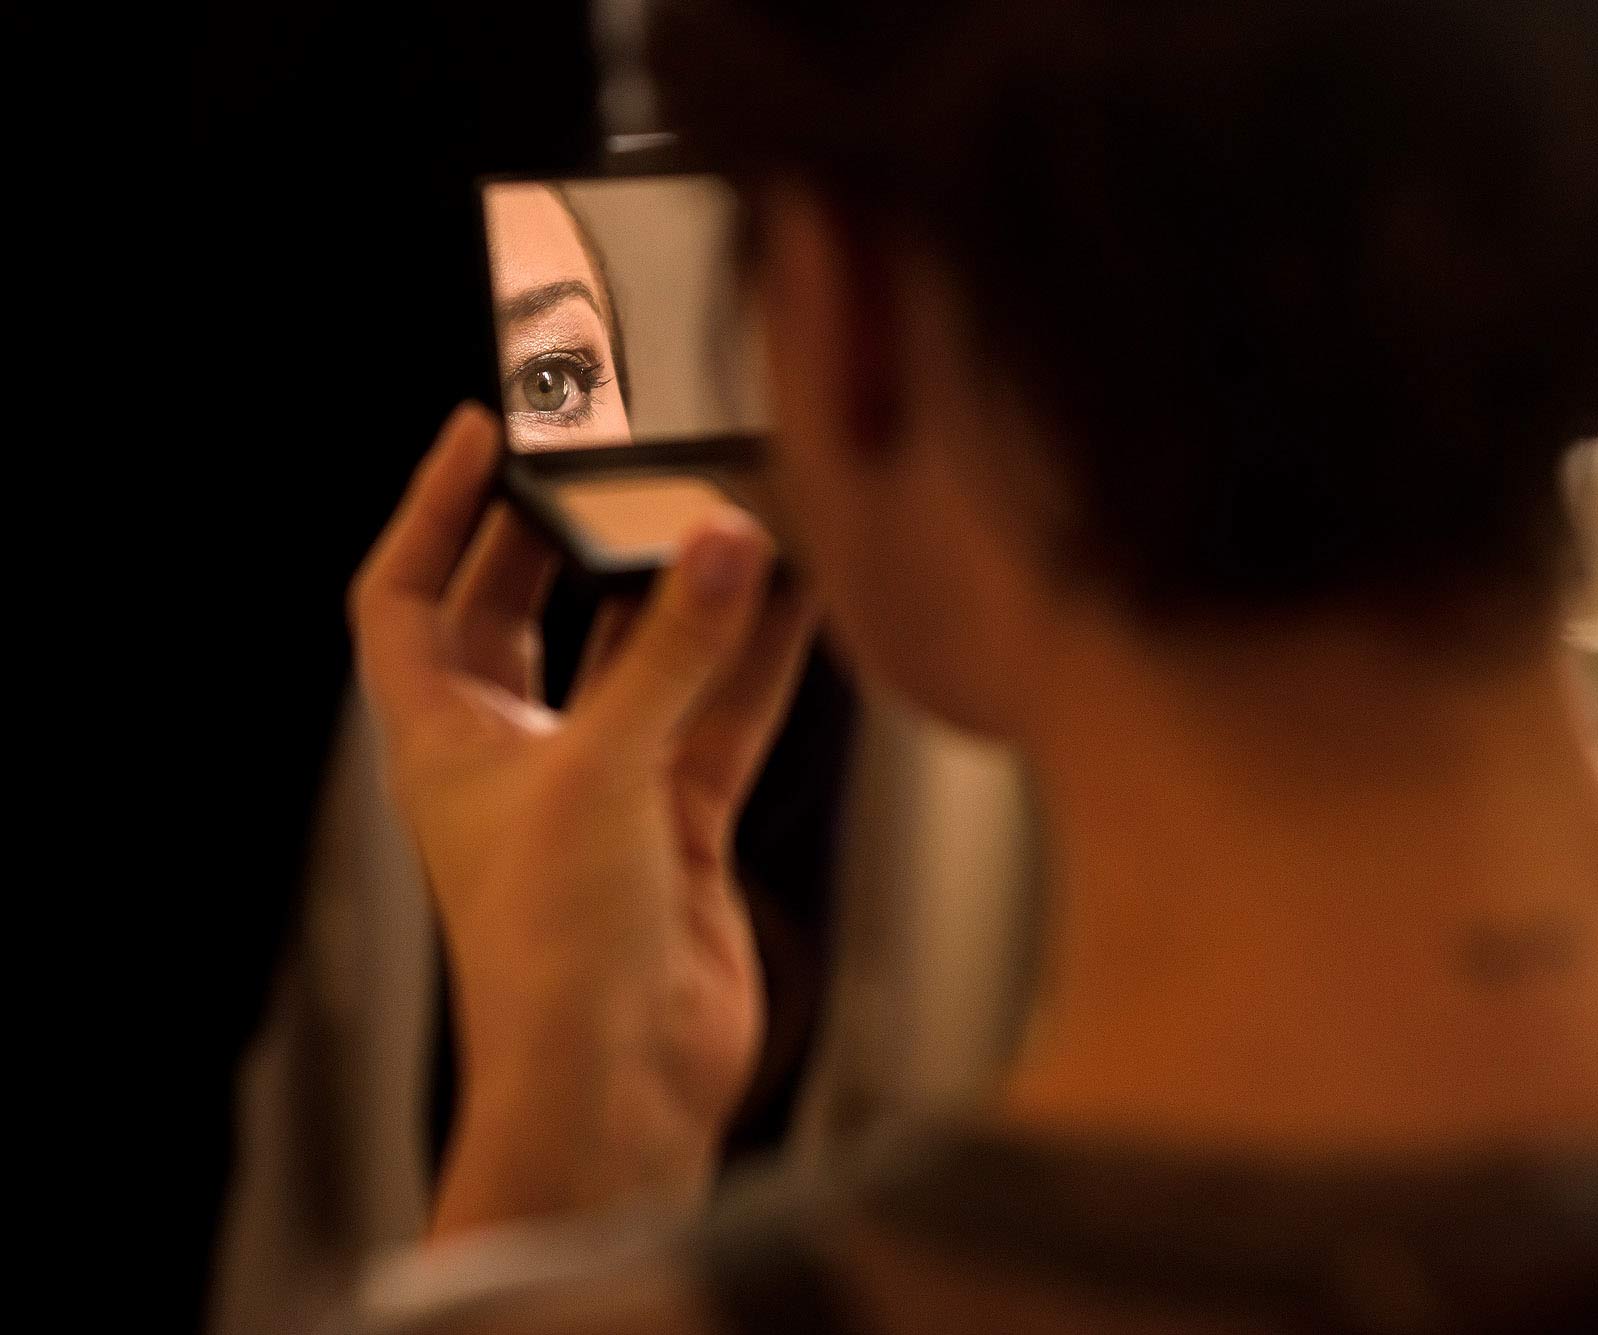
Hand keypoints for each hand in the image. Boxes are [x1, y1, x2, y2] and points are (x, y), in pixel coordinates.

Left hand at [349, 405, 813, 1232]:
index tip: (480, 433)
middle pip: (526, 611)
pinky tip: (791, 602)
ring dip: (682, 594)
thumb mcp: (600, 774)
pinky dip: (753, 660)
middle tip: (618, 460)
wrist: (619, 1083)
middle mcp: (515, 754)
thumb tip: (726, 545)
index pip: (406, 597)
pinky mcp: (679, 822)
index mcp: (443, 739)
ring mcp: (602, 785)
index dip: (432, 511)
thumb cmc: (549, 956)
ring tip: (729, 511)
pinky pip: (720, 714)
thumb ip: (674, 655)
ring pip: (644, 658)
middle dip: (566, 537)